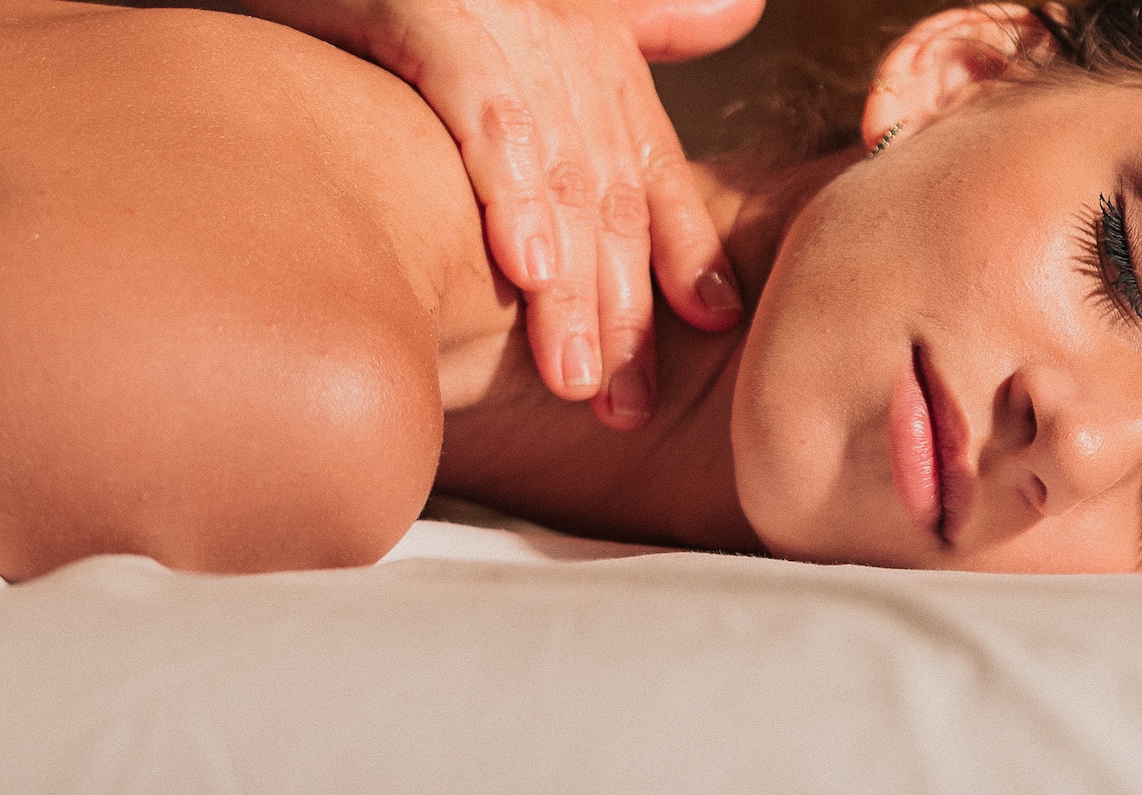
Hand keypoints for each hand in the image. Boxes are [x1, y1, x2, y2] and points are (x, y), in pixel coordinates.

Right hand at [248, 0, 761, 428]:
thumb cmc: (404, 0)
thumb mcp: (524, 17)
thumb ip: (634, 24)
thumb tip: (737, 13)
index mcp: (587, 48)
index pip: (651, 166)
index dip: (688, 249)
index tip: (718, 326)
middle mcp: (556, 32)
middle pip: (610, 192)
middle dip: (623, 308)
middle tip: (626, 407)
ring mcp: (496, 22)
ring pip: (558, 173)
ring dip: (571, 286)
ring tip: (576, 378)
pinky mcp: (424, 8)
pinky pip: (483, 116)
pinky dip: (510, 192)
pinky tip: (527, 272)